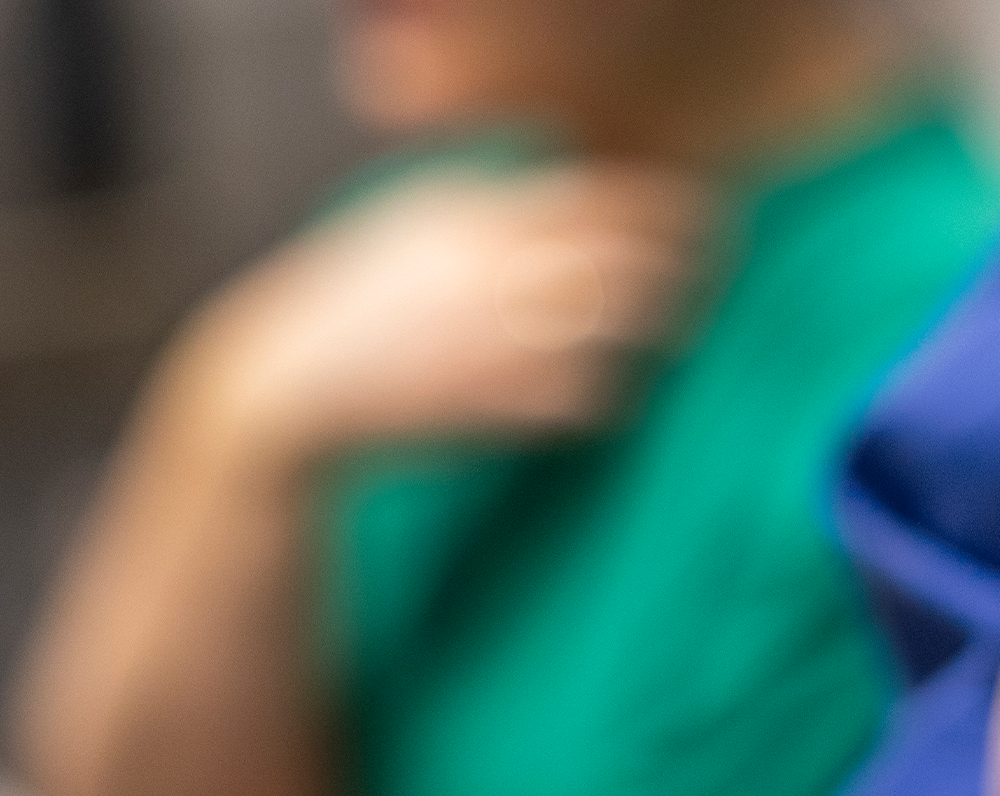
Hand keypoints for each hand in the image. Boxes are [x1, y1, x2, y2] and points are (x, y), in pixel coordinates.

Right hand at [172, 160, 711, 461]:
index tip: (704, 220)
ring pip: (617, 336)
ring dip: (645, 335)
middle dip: (678, 275)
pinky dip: (601, 391)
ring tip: (656, 336)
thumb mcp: (418, 218)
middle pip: (626, 268)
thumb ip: (497, 201)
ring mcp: (499, 343)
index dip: (666, 211)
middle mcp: (494, 275)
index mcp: (476, 217)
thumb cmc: (362, 296)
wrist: (294, 384)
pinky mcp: (499, 407)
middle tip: (697, 284)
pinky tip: (587, 387)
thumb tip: (577, 184)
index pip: (602, 201)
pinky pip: (589, 395)